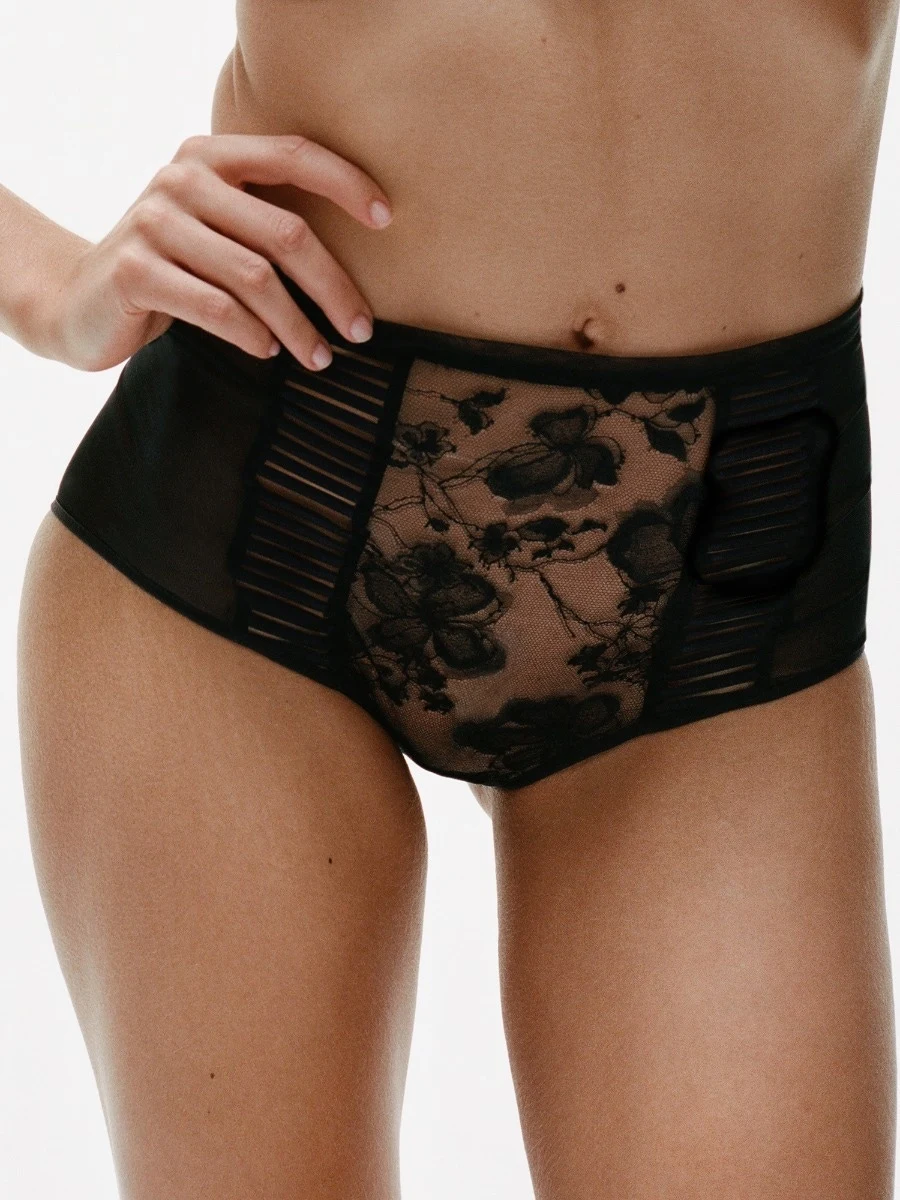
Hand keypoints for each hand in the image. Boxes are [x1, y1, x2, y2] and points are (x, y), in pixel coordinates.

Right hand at [55, 133, 393, 371]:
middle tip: (361, 330)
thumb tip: (354, 270)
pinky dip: (253, 335)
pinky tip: (268, 352)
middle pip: (285, 233)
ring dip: (298, 325)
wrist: (81, 301)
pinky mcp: (136, 271)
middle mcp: (182, 178)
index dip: (345, 184)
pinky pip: (217, 308)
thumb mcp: (215, 231)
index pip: (292, 155)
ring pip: (255, 278)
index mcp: (210, 156)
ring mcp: (155, 222)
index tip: (388, 219)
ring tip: (320, 357)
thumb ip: (263, 225)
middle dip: (334, 288)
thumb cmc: (171, 270)